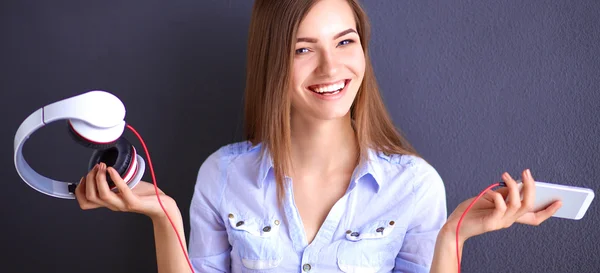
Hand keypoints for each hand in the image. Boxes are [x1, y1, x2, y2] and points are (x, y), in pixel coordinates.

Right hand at [74, 162, 175, 219]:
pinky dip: (115, 178)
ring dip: (99, 178)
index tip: (83, 177)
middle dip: (89, 179)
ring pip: (102, 195)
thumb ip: (114, 181)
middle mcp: (113, 205)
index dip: (79, 190)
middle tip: (97, 167)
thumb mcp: (125, 187)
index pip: (85, 203)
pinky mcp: (134, 202)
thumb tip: (104, 167)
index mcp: (109, 202)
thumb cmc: (145, 195)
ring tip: (103, 167)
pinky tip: (112, 169)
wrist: (162, 205)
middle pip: (90, 197)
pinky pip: (122, 190)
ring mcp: (123, 204)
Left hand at [445, 169, 562, 242]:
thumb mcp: (490, 198)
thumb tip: (515, 183)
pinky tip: (492, 191)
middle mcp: (509, 220)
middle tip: (526, 172)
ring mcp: (501, 222)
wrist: (455, 223)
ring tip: (505, 175)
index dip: (549, 211)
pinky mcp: (491, 222)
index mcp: (511, 216)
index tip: (560, 201)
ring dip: (514, 187)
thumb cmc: (472, 210)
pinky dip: (499, 197)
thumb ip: (503, 193)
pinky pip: (501, 208)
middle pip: (529, 206)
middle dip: (531, 188)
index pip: (535, 217)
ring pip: (517, 205)